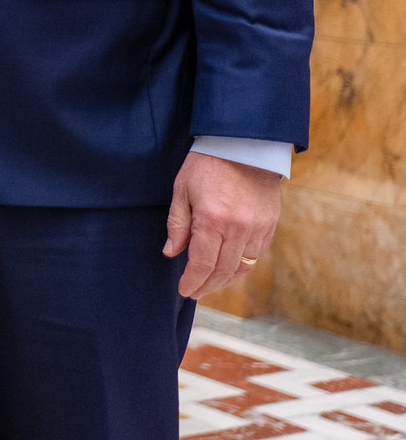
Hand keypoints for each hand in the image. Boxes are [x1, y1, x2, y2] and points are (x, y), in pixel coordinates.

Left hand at [165, 150, 282, 298]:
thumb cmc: (207, 165)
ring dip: (225, 281)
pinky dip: (242, 267)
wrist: (244, 146)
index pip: (202, 264)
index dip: (192, 281)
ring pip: (242, 267)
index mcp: (212, 221)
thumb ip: (177, 224)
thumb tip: (171, 252)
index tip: (184, 290)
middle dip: (207, 286)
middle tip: (195, 292)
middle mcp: (238, 229)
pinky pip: (256, 255)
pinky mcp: (269, 225)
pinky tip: (230, 270)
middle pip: (222, 271)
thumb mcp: (182, 190)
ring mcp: (257, 229)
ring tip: (210, 286)